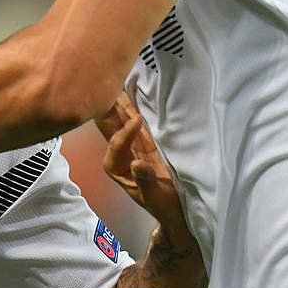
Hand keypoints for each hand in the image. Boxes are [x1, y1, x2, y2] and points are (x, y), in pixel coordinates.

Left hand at [95, 93, 187, 233]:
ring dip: (122, 101)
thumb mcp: (155, 198)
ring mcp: (133, 145)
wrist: (178, 210)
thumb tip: (137, 163)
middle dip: (110, 105)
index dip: (125, 132)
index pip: (116, 145)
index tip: (137, 120)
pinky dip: (136, 106)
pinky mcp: (146, 142)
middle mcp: (120, 152)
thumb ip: (145, 181)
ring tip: (120, 77)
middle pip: (111, 126)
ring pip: (123, 119)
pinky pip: (138, 121)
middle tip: (109, 80)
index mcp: (116, 167)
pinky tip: (136, 90)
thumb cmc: (163, 207)